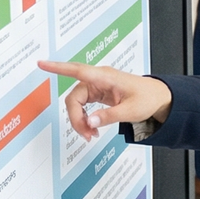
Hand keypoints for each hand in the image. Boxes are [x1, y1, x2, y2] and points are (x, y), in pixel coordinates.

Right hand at [38, 60, 173, 140]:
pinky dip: (85, 118)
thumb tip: (89, 122)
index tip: (41, 64)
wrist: (158, 97)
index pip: (78, 70)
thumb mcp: (131, 110)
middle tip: (86, 134)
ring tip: (90, 134)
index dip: (58, 68)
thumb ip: (109, 116)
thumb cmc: (148, 98)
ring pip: (76, 103)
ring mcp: (97, 86)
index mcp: (106, 77)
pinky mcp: (98, 94)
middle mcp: (98, 79)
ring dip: (80, 120)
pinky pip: (83, 106)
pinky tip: (91, 129)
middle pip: (74, 97)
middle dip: (76, 117)